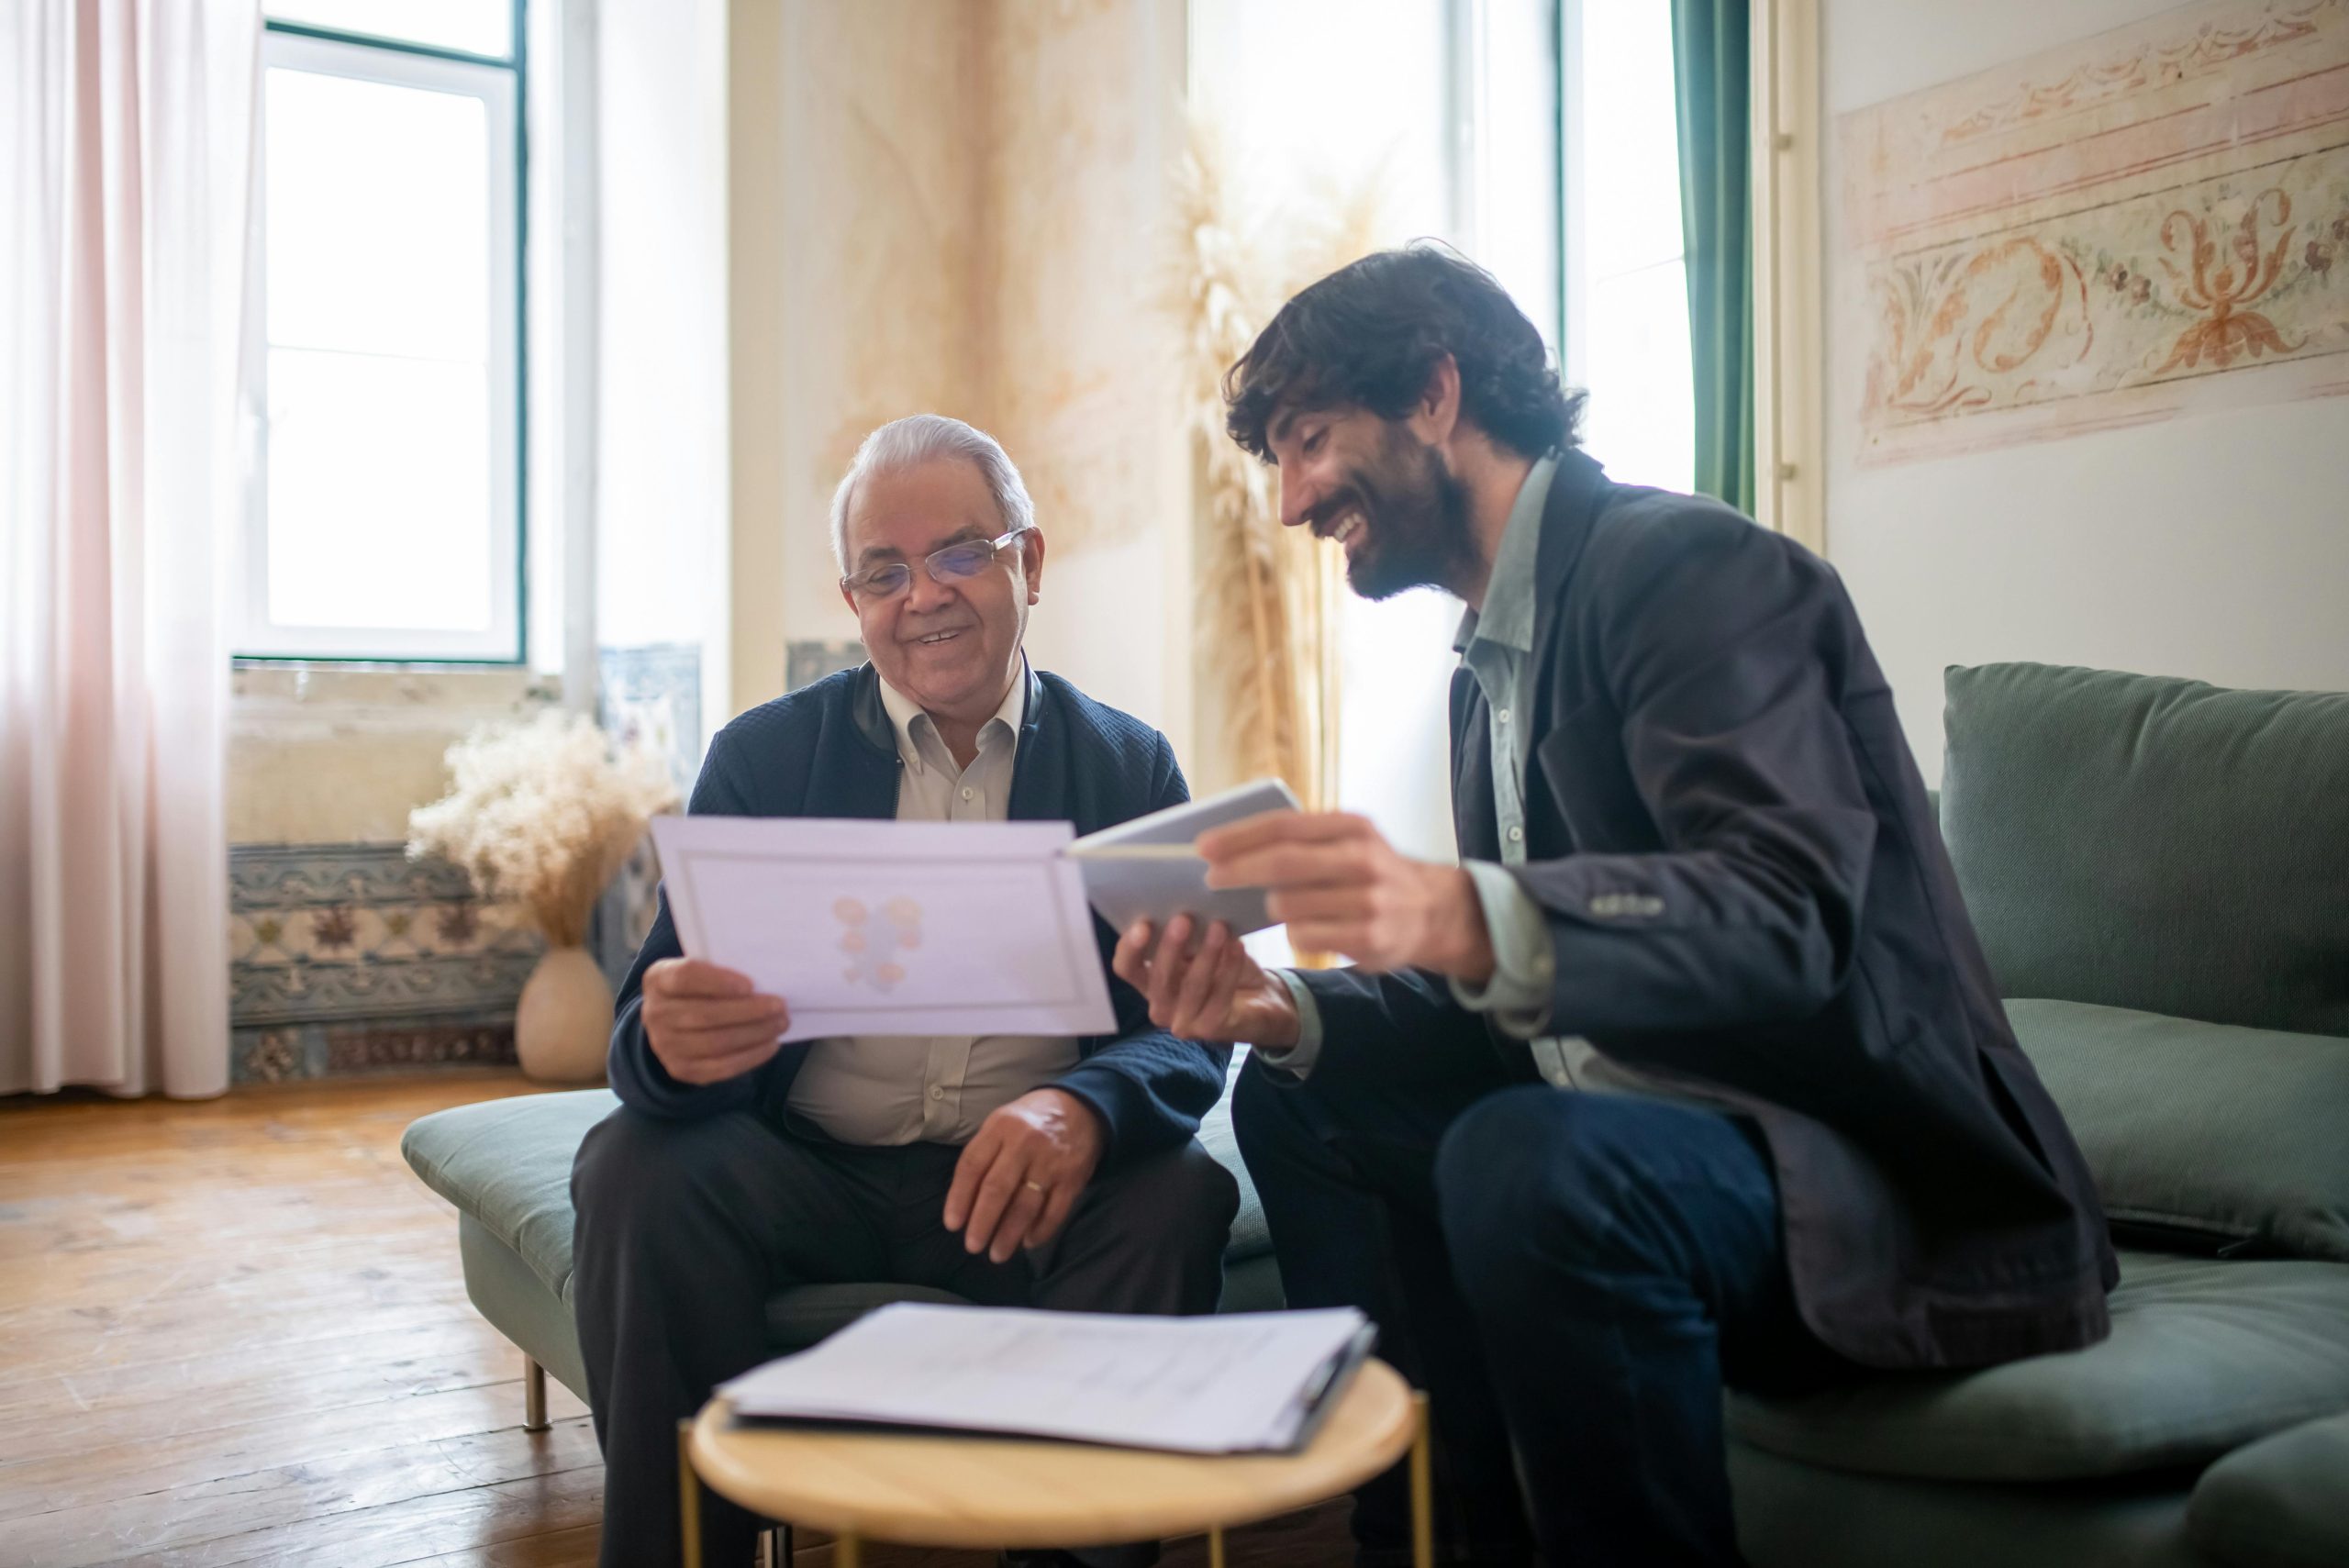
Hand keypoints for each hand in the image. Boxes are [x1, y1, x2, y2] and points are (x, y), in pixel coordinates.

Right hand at [640, 958, 789, 1085]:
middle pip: (705, 1015)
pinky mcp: (680, 1070)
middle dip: (748, 1011)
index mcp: (658, 979)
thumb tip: (766, 979)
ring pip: (715, 1043)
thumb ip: (720, 969)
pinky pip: (720, 1068)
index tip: (750, 985)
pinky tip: (770, 1045)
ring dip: (754, 1034)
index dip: (718, 981)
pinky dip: (750, 1057)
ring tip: (780, 1024)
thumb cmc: (695, 988)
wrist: (670, 1022)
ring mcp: (664, 1046)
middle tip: (780, 1006)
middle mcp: (654, 1013)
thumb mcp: (698, 970)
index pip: (685, 977)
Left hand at [944, 1089, 1105, 1263]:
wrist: (1081, 1106)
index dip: (959, 1198)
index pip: (972, 1166)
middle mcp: (1025, 1143)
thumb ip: (983, 1154)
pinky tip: (1029, 1242)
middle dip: (982, 1222)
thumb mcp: (1001, 1123)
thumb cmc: (1029, 1121)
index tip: (953, 1225)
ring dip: (1009, 1235)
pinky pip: (1055, 1211)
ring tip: (997, 1254)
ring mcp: (1051, 1161)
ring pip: (1025, 1205)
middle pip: (997, 1189)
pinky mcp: (1073, 1177)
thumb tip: (964, 1201)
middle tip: (973, 1246)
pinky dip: (1041, 1231)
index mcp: (1001, 1127)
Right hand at [1112, 915, 1300, 1046]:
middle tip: (1184, 918)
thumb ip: (1186, 934)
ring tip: (1219, 927)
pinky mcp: (1210, 1030)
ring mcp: (1183, 1023)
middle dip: (1170, 946)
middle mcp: (1160, 1006)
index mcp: (1149, 983)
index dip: (1130, 948)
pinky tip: (1237, 946)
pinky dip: (1229, 968)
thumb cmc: (1223, 968)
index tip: (1143, 923)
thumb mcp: (1200, 948)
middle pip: (1158, 978)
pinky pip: (1219, 996)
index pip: (1126, 968)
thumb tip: (1181, 902)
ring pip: (1192, 986)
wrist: (1260, 1000)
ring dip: (1206, 954)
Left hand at [1201, 811, 1495, 979]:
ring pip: (1288, 906)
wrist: (1434, 910)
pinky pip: (1305, 937)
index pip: (1284, 827)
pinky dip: (1296, 933)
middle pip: (1283, 865)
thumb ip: (1303, 839)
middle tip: (1210, 877)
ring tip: (1275, 904)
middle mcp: (1363, 861)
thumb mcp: (1349, 840)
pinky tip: (1307, 928)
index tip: (1203, 845)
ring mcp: (1367, 902)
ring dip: (1272, 907)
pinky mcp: (1367, 938)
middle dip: (1239, 870)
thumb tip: (1232, 847)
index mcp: (1352, 828)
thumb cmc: (1373, 871)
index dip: (1239, 837)